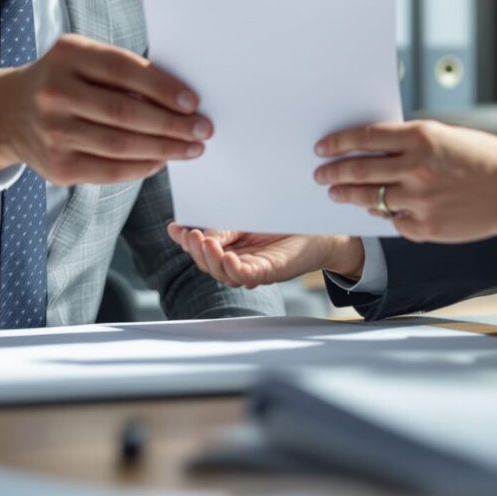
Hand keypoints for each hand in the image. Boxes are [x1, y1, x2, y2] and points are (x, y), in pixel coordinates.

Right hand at [0, 34, 209, 184]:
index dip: (162, 88)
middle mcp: (55, 93)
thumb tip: (179, 98)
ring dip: (163, 149)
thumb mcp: (81, 59)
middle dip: (171, 124)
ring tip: (190, 148)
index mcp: (67, 55)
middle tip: (202, 130)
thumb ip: (121, 73)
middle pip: (125, 113)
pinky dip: (141, 167)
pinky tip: (160, 160)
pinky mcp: (56, 167)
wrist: (7, 113)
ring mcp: (52, 133)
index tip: (193, 101)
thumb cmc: (62, 80)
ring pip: (120, 146)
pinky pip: (109, 171)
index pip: (123, 71)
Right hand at [165, 224, 364, 287]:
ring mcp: (255, 270)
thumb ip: (223, 227)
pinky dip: (235, 269)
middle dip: (196, 250)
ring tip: (205, 242)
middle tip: (190, 235)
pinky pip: (248, 276)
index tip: (174, 227)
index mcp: (231, 250)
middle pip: (209, 264)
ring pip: (224, 273)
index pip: (202, 250)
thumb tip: (193, 231)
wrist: (322, 227)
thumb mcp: (246, 219)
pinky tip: (228, 258)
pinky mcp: (272, 271)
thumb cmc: (285, 223)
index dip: (186, 241)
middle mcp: (240, 264)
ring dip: (211, 259)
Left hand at [313, 121, 496, 242]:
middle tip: (320, 174)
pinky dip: (383, 213)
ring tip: (336, 193)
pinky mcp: (425, 228)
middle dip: (334, 172)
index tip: (322, 147)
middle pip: (360, 170)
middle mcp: (416, 168)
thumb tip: (375, 150)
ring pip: (370, 198)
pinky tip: (375, 208)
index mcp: (421, 137)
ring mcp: (419, 200)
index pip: (365, 137)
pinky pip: (393, 220)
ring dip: (349, 195)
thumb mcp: (446, 136)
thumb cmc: (483, 157)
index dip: (338, 142)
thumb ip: (411, 142)